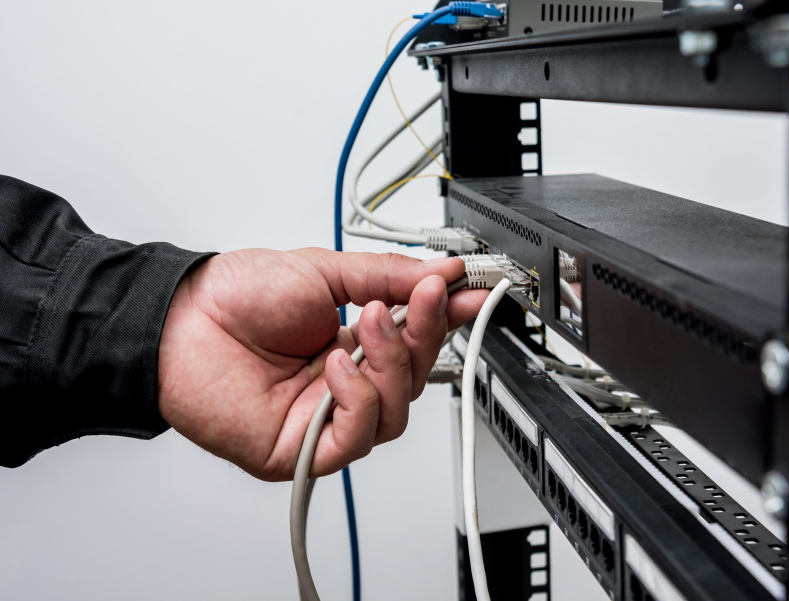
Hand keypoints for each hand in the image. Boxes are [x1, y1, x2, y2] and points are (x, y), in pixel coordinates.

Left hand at [157, 249, 488, 480]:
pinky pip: (358, 437)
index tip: (472, 293)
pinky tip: (336, 366)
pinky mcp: (306, 449)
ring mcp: (326, 417)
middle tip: (423, 298)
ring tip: (363, 323)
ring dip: (390, 365)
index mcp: (354, 343)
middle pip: (415, 379)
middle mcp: (346, 384)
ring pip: (395, 412)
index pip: (418, 340)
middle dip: (425, 336)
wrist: (178, 321)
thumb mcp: (325, 270)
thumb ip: (389, 276)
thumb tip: (444, 272)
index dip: (448, 320)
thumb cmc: (235, 297)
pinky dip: (357, 398)